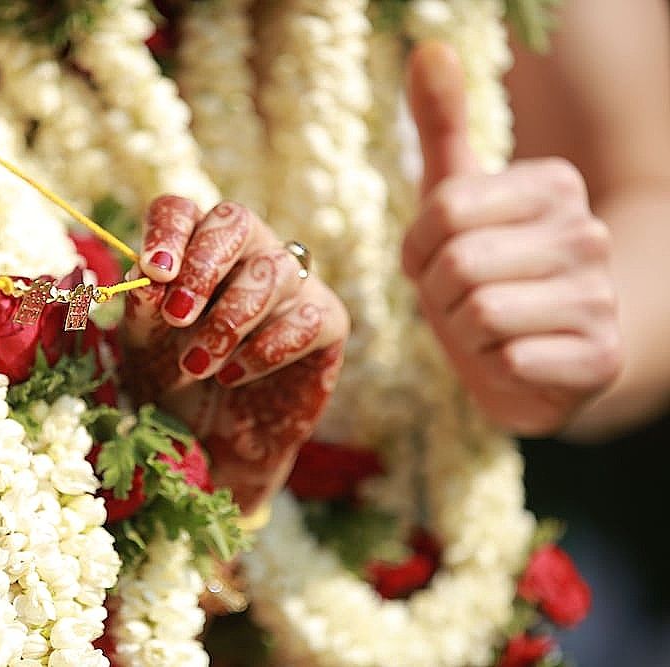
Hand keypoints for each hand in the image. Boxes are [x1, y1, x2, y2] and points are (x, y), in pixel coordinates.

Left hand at [121, 196, 347, 512]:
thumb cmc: (172, 381)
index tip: (155, 272)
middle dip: (205, 266)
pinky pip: (306, 318)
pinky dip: (267, 349)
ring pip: (273, 270)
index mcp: (192, 247)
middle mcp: (246, 253)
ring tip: (198, 366)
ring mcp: (291, 284)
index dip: (169, 232)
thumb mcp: (144, 348)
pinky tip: (236, 376)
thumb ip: (142, 310)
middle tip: (177, 315)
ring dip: (230, 320)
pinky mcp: (326, 322)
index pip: (182, 211)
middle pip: (236, 221)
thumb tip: (146, 276)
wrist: (212, 443)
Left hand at [403, 42, 622, 435]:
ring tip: (485, 331)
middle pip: (460, 262)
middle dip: (437, 295)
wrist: (532, 358)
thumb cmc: (485, 272)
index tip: (435, 261)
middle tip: (459, 303)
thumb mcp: (455, 199)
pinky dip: (491, 368)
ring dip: (461, 334)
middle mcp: (589, 232)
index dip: (418, 249)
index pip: (444, 209)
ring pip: (481, 313)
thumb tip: (428, 49)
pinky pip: (509, 360)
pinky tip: (511, 360)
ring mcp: (603, 296)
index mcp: (554, 184)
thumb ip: (442, 125)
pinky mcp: (602, 357)